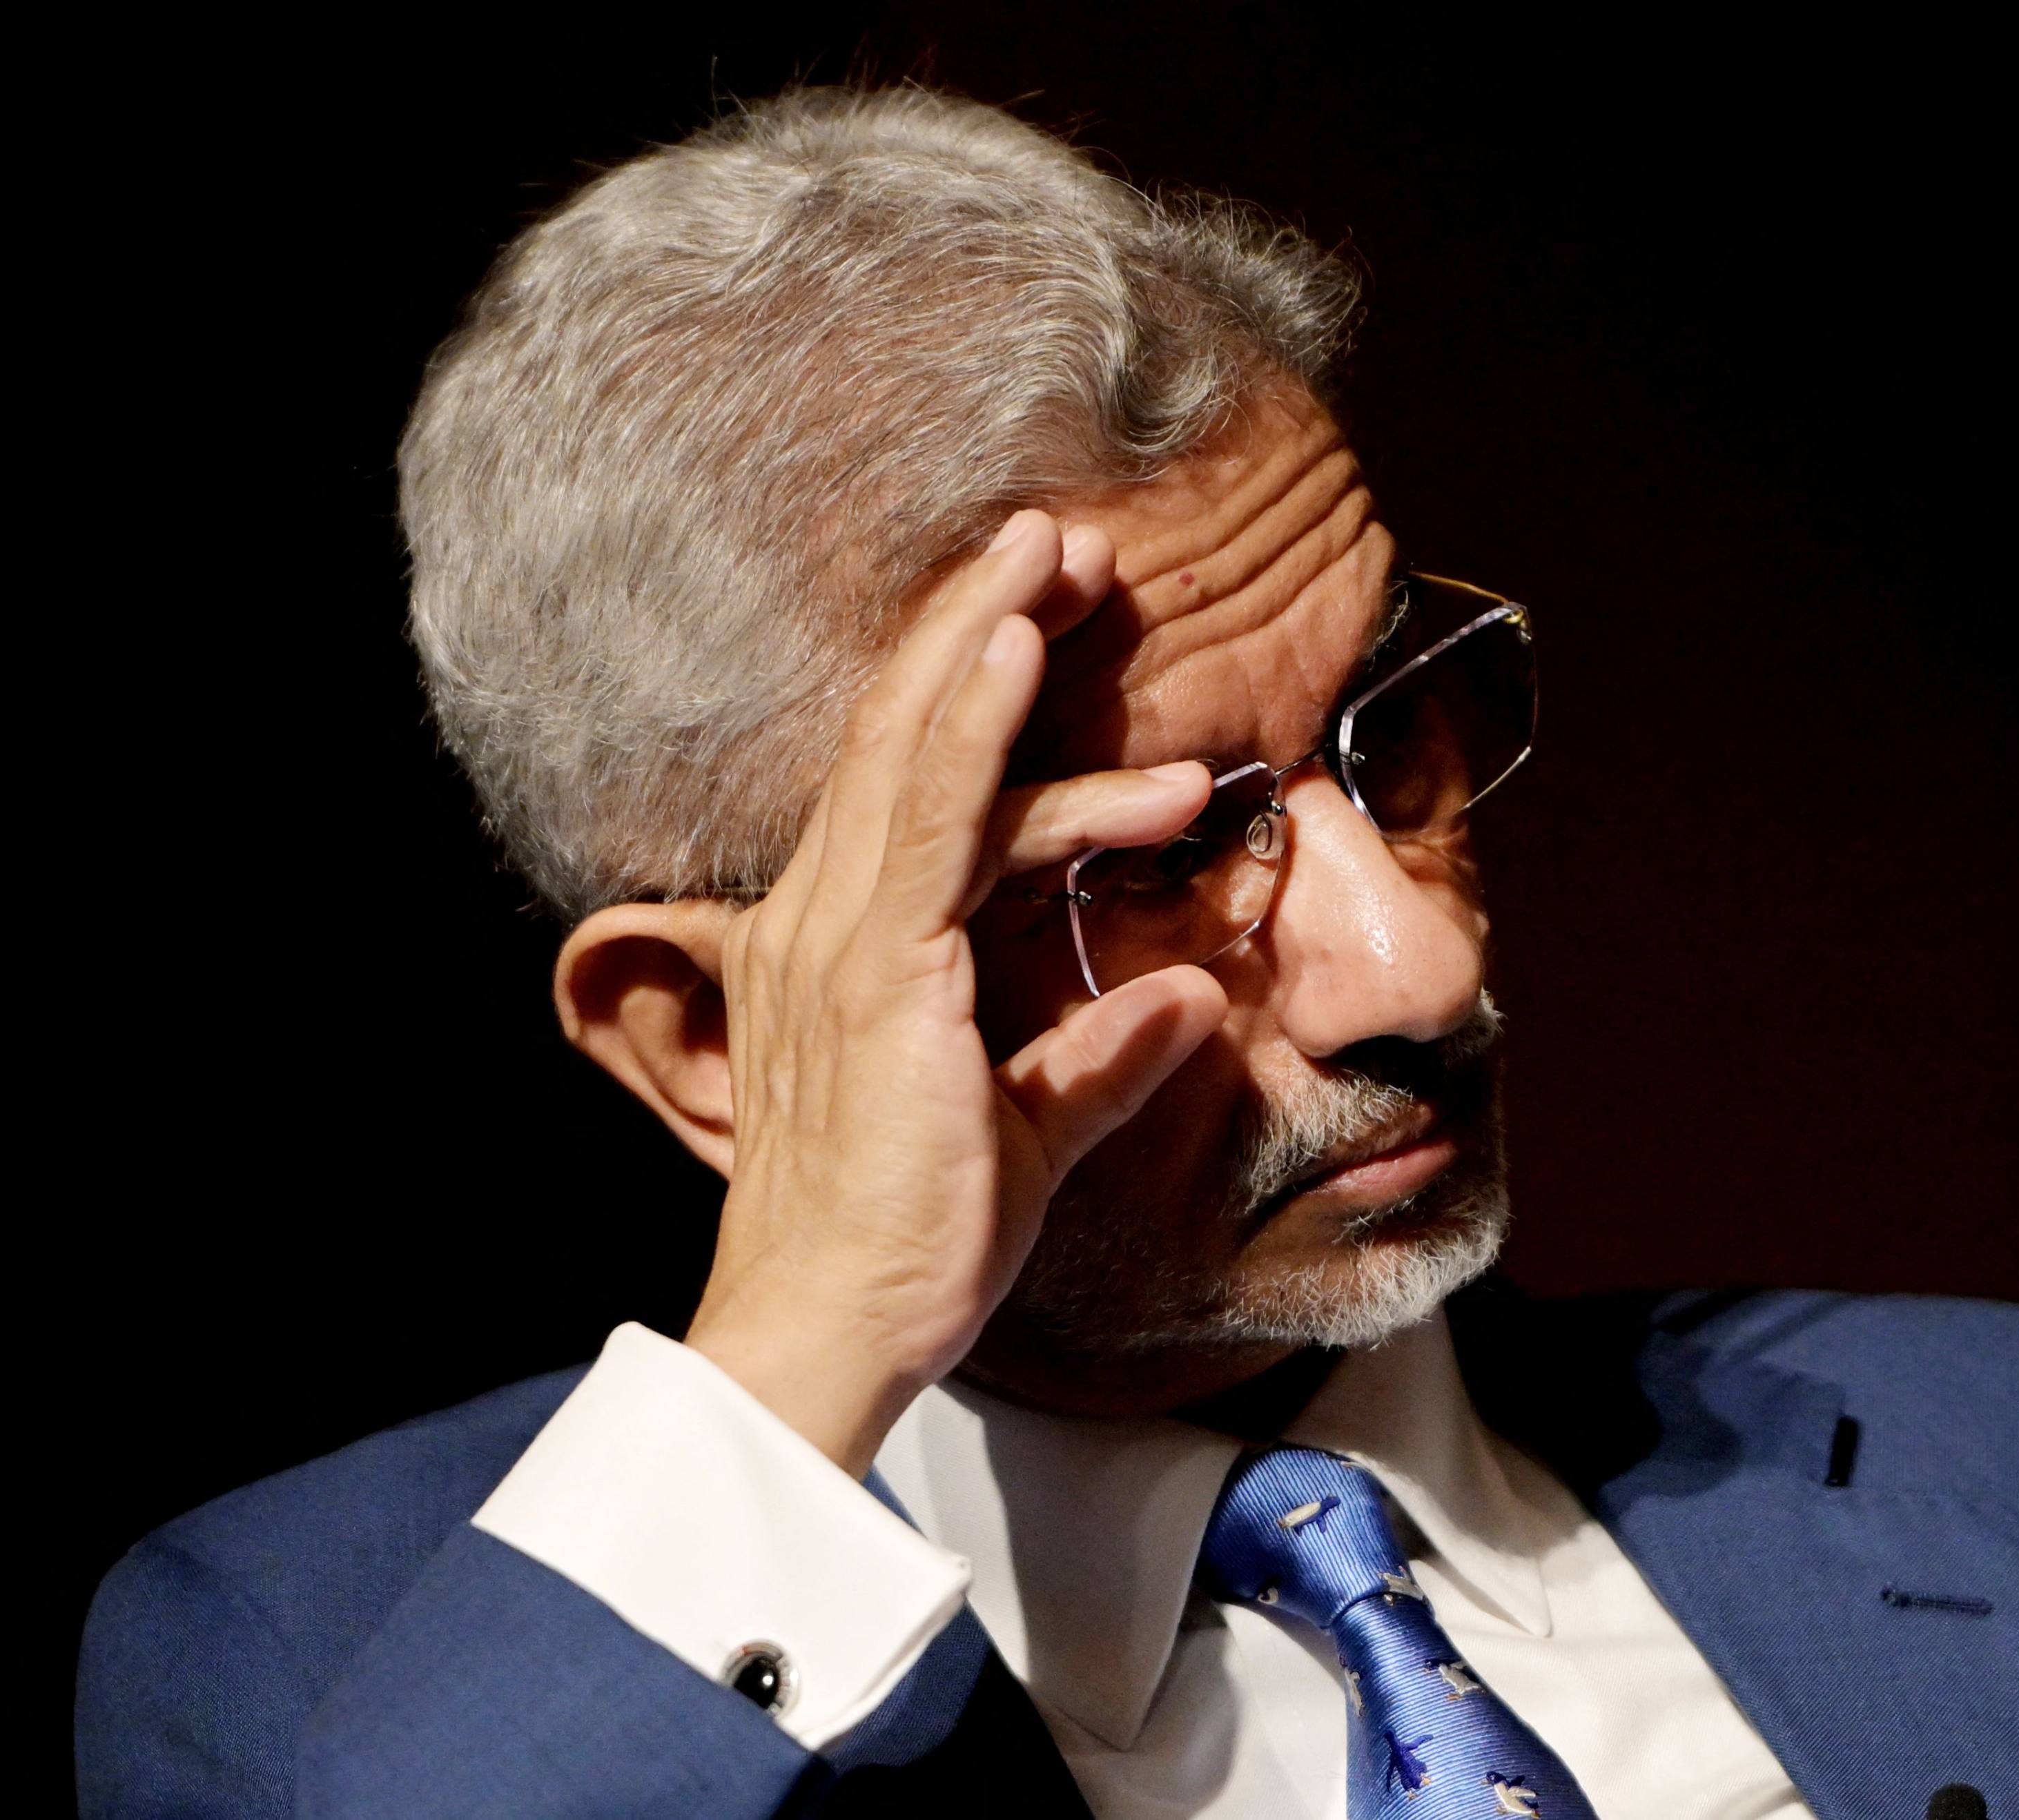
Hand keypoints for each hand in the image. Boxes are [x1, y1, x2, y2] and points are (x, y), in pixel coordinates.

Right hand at [682, 512, 1229, 1474]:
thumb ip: (1098, 1056)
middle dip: (981, 623)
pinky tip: (1019, 639)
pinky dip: (975, 719)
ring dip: (990, 633)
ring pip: (918, 746)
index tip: (1049, 622)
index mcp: (854, 950)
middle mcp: (828, 921)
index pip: (915, 786)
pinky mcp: (881, 971)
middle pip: (904, 730)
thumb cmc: (905, 1237)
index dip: (977, 691)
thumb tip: (1190, 1000)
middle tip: (1059, 538)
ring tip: (1065, 551)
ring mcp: (845, 938)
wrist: (834, 1330)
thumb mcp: (1027, 1129)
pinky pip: (934, 815)